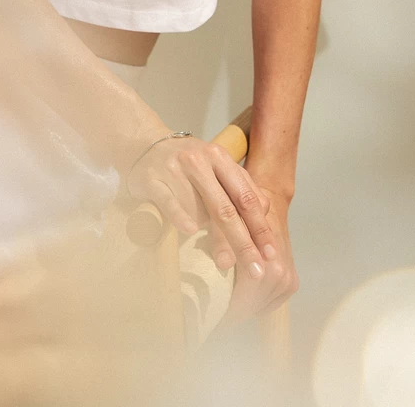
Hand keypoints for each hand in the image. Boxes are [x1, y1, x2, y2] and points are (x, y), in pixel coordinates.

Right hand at [124, 134, 276, 279]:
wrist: (144, 143)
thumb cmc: (188, 163)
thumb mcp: (217, 166)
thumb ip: (241, 187)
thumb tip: (265, 217)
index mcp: (219, 158)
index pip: (245, 197)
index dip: (260, 227)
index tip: (270, 254)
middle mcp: (199, 161)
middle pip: (226, 208)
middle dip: (243, 242)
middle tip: (255, 270)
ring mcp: (174, 169)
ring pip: (198, 209)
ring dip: (213, 237)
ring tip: (224, 262)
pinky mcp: (152, 178)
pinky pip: (168, 202)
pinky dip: (180, 217)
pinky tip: (191, 231)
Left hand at [224, 186, 298, 322]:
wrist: (270, 200)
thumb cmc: (243, 209)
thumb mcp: (226, 221)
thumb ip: (223, 241)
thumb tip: (222, 264)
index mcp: (267, 264)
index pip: (243, 302)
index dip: (225, 313)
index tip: (208, 321)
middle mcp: (280, 275)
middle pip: (252, 308)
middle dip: (231, 313)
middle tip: (211, 319)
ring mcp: (288, 280)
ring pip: (261, 307)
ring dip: (244, 309)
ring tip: (224, 310)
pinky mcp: (291, 282)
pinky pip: (272, 302)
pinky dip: (258, 303)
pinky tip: (244, 300)